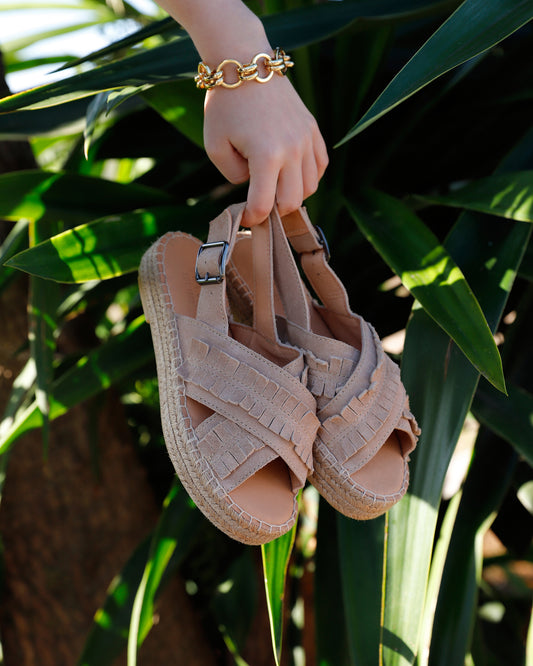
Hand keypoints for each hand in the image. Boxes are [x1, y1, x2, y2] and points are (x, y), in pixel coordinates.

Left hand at [203, 75, 327, 226]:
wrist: (246, 64)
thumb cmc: (225, 105)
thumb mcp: (215, 146)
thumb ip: (233, 176)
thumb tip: (253, 186)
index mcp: (266, 156)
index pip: (263, 205)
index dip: (252, 218)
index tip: (244, 218)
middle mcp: (292, 150)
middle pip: (291, 202)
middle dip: (273, 210)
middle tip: (259, 204)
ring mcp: (306, 139)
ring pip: (310, 187)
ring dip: (292, 194)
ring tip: (274, 187)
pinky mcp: (313, 130)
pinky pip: (320, 166)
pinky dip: (308, 177)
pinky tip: (291, 173)